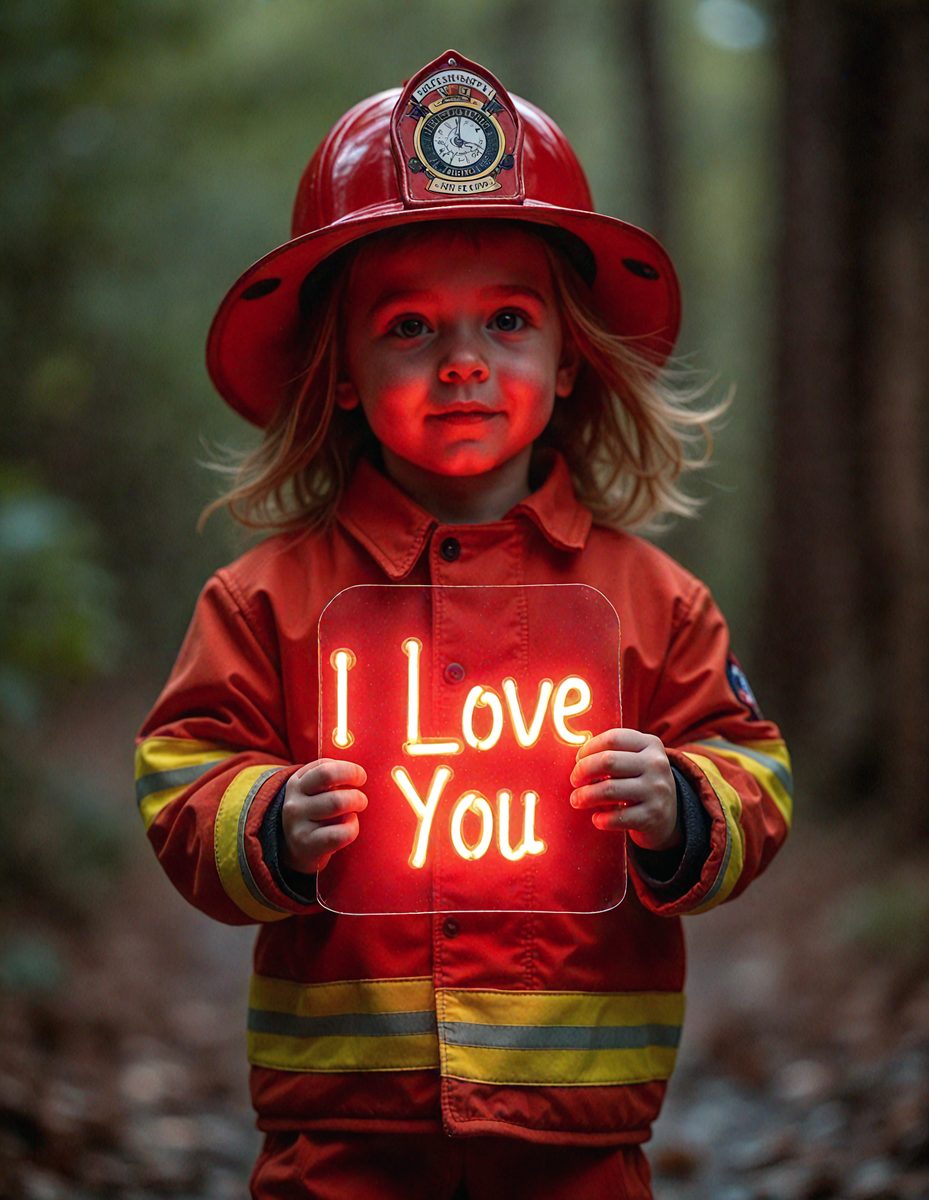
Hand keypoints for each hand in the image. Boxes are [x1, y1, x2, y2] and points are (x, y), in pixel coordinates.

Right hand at [281, 758, 366, 872]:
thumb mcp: (315, 792)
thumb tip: (357, 772)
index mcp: (297, 783)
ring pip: (337, 802)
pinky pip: (341, 832)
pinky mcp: (308, 845)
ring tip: (355, 811)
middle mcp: (294, 802)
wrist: (297, 850)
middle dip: (353, 783)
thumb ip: (330, 777)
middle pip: (332, 783)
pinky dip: (352, 827)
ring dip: (356, 803)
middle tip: (361, 799)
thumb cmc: (316, 815)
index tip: (360, 777)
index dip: (349, 770)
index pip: (325, 768)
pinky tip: (349, 826)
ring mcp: (298, 824)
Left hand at [569, 729, 679, 851]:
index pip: (613, 739)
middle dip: (583, 771)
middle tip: (574, 780)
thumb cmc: (640, 782)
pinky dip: (601, 819)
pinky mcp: (652, 816)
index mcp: (650, 744)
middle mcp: (656, 765)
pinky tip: (597, 819)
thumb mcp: (636, 761)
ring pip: (609, 789)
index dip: (589, 748)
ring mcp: (656, 791)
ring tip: (577, 800)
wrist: (669, 815)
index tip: (578, 759)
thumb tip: (579, 759)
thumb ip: (613, 753)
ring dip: (585, 796)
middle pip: (608, 761)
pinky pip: (618, 817)